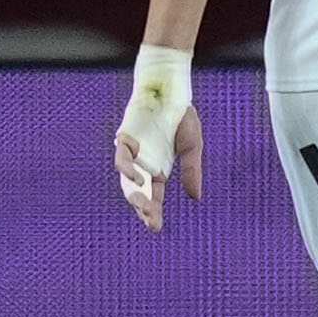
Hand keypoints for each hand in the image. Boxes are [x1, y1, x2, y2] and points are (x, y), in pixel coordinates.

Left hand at [115, 49, 201, 228]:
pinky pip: (121, 156)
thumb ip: (192, 171)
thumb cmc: (181, 115)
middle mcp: (142, 163)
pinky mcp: (126, 136)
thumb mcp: (192, 147)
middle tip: (151, 221)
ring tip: (144, 206)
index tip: (156, 227)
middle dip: (142, 207)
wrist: (172, 88)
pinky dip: (127, 168)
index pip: (152, 195)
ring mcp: (133, 151)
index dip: (153, 211)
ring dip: (133, 193)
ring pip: (126, 178)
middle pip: (137, 191)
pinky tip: (138, 178)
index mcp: (158, 168)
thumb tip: (195, 198)